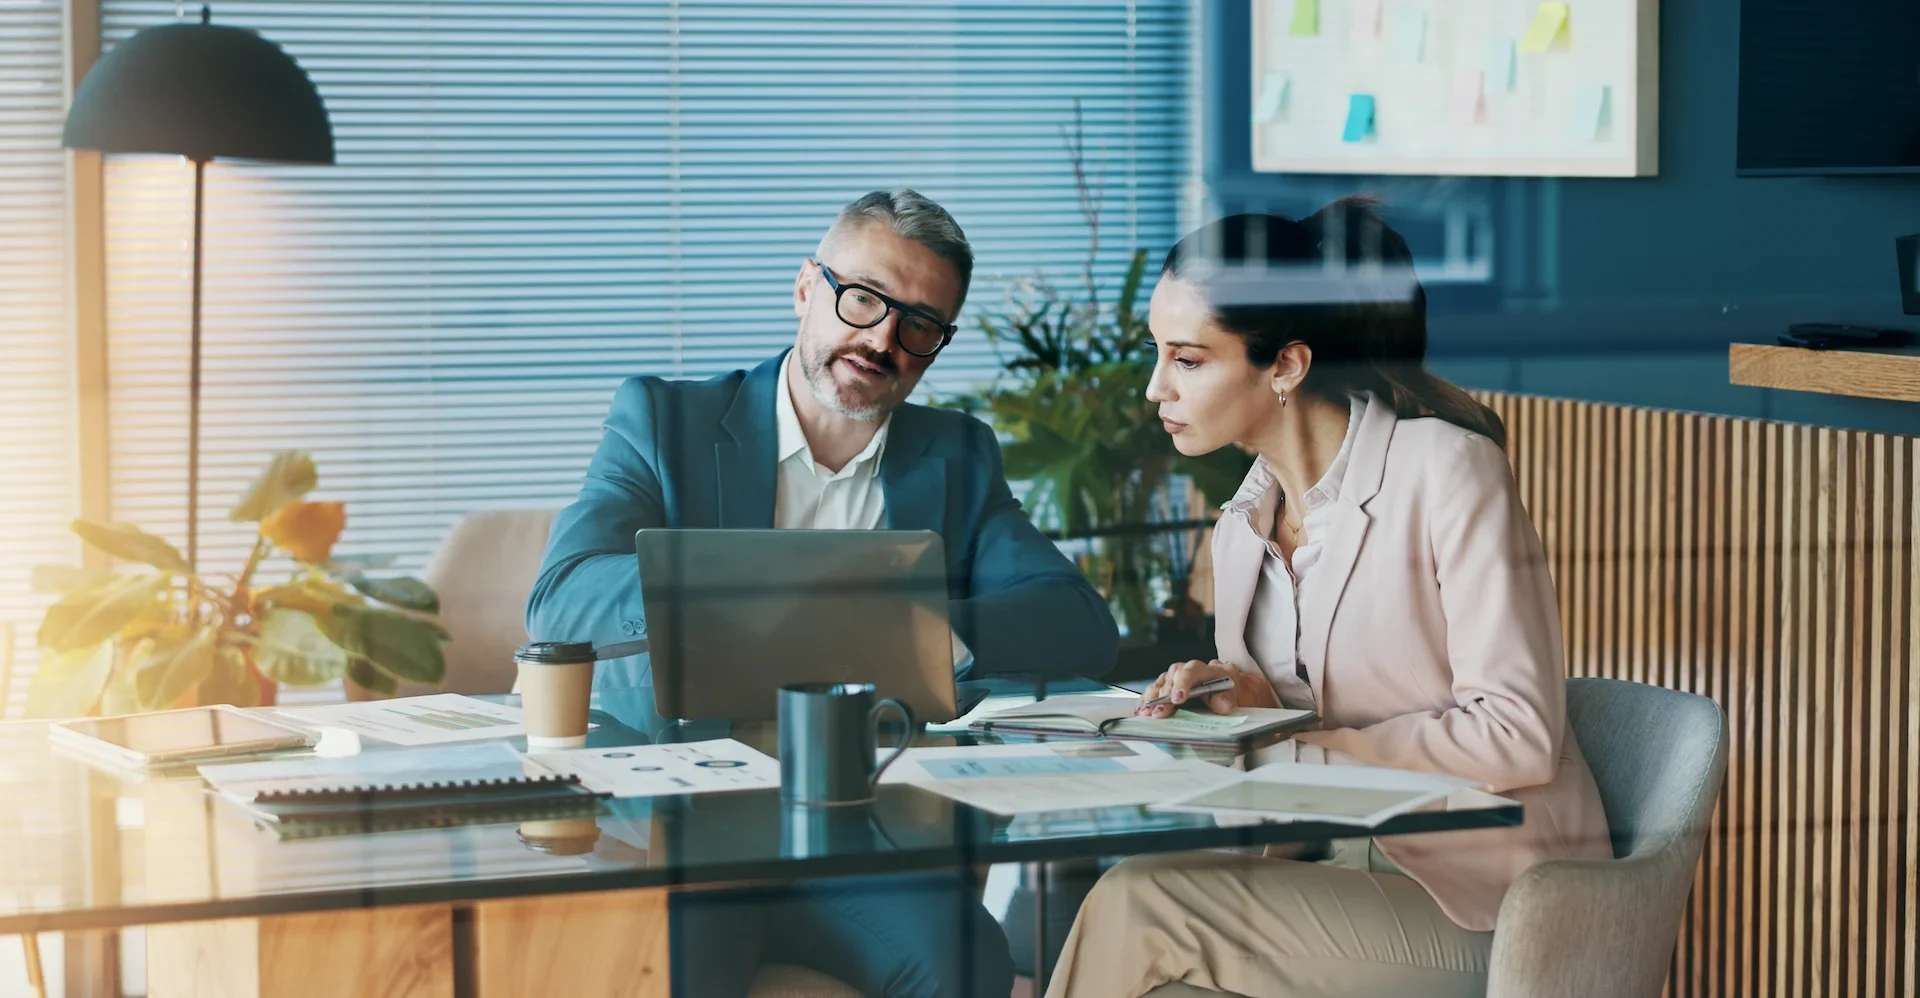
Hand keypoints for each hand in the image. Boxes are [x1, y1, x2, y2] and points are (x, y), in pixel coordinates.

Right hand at [1135, 660, 1278, 717]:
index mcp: (1214, 670)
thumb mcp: (1241, 699)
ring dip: (1153, 696)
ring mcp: (1183, 677)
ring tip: (1146, 712)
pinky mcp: (1174, 686)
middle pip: (1174, 674)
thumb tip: (1222, 705)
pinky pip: (1157, 689)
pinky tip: (1141, 709)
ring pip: (1163, 680)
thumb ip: (1229, 700)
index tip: (1177, 698)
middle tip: (1159, 712)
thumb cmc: (1242, 698)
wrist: (1244, 696)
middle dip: (1165, 694)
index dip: (1183, 683)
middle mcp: (1196, 670)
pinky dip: (1148, 699)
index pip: (1194, 670)